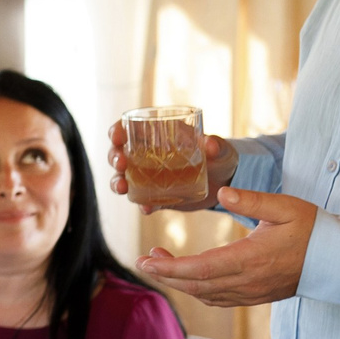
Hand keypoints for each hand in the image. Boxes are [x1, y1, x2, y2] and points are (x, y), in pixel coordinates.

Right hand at [106, 121, 237, 212]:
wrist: (225, 182)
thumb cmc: (218, 155)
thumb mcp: (218, 148)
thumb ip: (214, 145)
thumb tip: (210, 144)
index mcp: (156, 136)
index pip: (128, 129)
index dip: (117, 131)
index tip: (117, 136)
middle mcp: (146, 156)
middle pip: (119, 154)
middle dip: (114, 157)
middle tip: (120, 163)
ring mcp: (149, 178)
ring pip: (123, 178)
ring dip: (117, 182)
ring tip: (122, 187)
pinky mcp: (157, 197)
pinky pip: (143, 202)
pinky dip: (142, 205)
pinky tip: (146, 209)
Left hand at [135, 188, 315, 306]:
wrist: (338, 261)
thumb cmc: (313, 229)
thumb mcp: (285, 207)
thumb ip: (252, 200)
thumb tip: (221, 192)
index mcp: (252, 258)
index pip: (202, 268)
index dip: (171, 268)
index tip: (146, 260)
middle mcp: (248, 281)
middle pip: (197, 285)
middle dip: (166, 275)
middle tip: (144, 260)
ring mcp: (252, 293)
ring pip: (206, 294)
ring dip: (180, 282)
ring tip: (160, 262)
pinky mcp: (256, 296)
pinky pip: (219, 299)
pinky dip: (198, 289)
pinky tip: (189, 276)